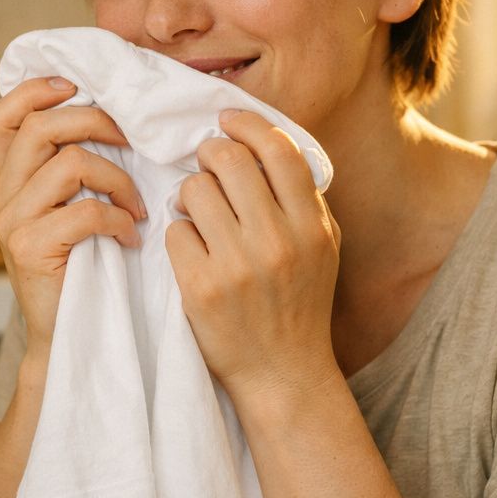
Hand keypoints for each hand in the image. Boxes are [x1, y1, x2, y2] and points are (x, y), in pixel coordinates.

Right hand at [0, 77, 146, 350]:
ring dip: (118, 177)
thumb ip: (72, 168)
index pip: (1, 115)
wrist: (67, 334)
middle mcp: (1, 195)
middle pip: (41, 127)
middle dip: (96, 122)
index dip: (35, 90)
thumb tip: (116, 116)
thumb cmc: (81, 266)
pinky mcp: (30, 249)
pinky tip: (131, 237)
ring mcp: (12, 222)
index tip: (78, 88)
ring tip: (137, 204)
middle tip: (132, 141)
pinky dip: (119, 219)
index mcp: (8, 179)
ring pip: (70, 164)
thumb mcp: (68, 208)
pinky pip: (85, 211)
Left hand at [165, 109, 341, 404]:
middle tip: (204, 166)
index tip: (228, 122)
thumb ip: (301, 198)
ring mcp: (237, 266)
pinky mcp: (201, 288)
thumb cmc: (299, 304)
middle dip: (208, 154)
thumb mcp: (321, 248)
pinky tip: (191, 251)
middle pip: (228, 160)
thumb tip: (262, 143)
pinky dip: (178, 234)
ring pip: (194, 190)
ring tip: (198, 214)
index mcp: (312, 226)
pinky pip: (174, 231)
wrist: (283, 375)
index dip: (247, 125)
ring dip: (190, 195)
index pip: (279, 150)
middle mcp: (278, 242)